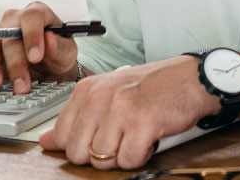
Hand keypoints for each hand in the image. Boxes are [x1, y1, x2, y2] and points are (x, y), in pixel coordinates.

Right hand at [0, 2, 76, 92]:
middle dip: (16, 63)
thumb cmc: (58, 54)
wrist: (49, 67)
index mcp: (38, 13)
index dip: (33, 36)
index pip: (32, 17)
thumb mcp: (67, 52)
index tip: (36, 57)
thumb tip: (50, 39)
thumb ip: (60, 46)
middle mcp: (15, 18)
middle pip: (10, 36)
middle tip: (22, 85)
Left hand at [40, 56, 217, 169]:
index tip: (103, 135)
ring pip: (102, 160)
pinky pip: (128, 161)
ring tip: (138, 134)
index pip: (62, 136)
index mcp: (88, 89)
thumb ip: (78, 117)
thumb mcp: (111, 94)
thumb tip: (45, 141)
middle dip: (101, 153)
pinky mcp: (142, 124)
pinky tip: (151, 138)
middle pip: (79, 153)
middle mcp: (101, 97)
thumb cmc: (155, 86)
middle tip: (123, 136)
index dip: (84, 144)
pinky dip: (142, 155)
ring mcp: (120, 110)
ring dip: (123, 154)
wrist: (194, 78)